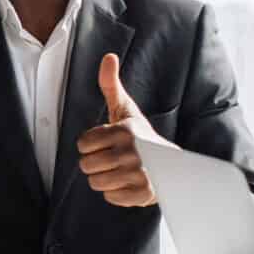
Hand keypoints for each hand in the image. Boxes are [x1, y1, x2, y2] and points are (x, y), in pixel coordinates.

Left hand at [74, 52, 158, 209]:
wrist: (170, 163)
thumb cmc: (139, 135)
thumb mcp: (124, 109)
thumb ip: (110, 85)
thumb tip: (108, 56)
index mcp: (124, 131)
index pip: (83, 144)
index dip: (89, 145)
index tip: (104, 143)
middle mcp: (132, 152)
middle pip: (87, 165)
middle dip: (94, 163)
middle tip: (110, 159)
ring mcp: (140, 174)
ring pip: (96, 183)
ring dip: (103, 179)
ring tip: (117, 171)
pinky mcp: (143, 194)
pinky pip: (110, 197)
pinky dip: (114, 193)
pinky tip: (126, 183)